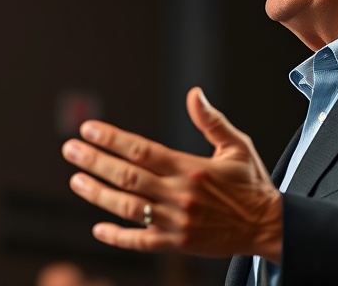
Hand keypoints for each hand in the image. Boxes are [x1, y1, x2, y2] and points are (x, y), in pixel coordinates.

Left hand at [61, 86, 282, 262]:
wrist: (267, 226)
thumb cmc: (251, 185)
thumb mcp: (237, 146)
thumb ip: (212, 121)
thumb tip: (194, 94)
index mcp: (190, 168)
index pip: (142, 150)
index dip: (112, 139)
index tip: (89, 129)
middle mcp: (179, 194)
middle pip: (127, 176)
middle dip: (95, 161)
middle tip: (70, 150)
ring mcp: (176, 221)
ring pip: (126, 207)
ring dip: (97, 194)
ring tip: (76, 181)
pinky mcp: (177, 244)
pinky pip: (141, 242)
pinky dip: (117, 237)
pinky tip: (97, 228)